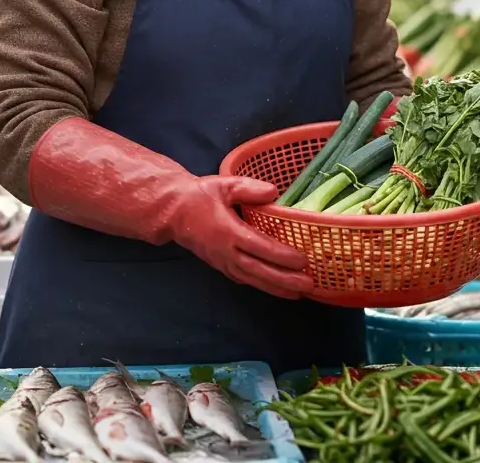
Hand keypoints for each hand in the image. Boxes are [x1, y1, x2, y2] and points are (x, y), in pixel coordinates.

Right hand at [171, 176, 312, 299]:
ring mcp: (222, 262)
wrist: (171, 212)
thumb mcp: (224, 185)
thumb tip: (274, 192)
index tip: (302, 260)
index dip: (282, 256)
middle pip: (259, 270)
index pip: (261, 247)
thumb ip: (249, 188)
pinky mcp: (219, 266)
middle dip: (285, 280)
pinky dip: (260, 285)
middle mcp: (226, 252)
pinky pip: (243, 279)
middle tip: (308, 285)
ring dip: (275, 288)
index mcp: (228, 231)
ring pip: (252, 279)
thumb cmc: (199, 195)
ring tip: (298, 294)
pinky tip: (274, 289)